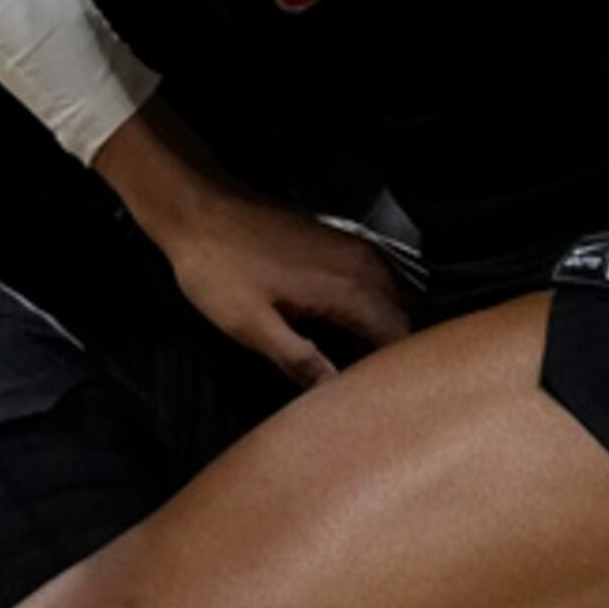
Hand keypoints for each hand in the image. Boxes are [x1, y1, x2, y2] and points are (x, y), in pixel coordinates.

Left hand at [97, 123, 409, 387]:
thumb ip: (301, 362)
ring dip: (391, 332)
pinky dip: (378, 310)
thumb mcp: (251, 325)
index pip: (403, 339)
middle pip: (410, 319)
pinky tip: (354, 332)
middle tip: (376, 390)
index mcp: (349, 287)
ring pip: (399, 300)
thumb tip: (336, 394)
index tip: (383, 399)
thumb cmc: (217, 264)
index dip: (397, 375)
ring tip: (368, 367)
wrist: (198, 207)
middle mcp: (364, 263)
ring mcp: (355, 249)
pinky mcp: (342, 243)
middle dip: (399, 356)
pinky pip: (380, 283)